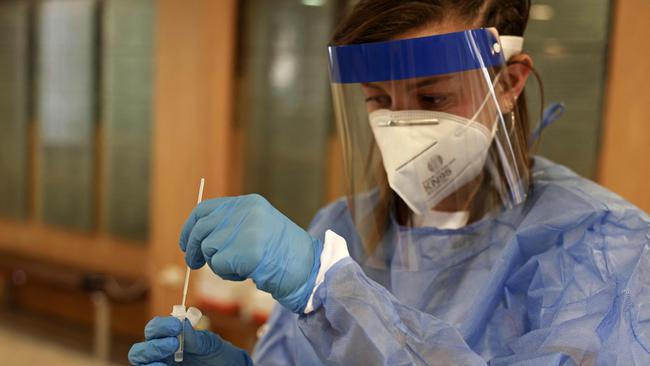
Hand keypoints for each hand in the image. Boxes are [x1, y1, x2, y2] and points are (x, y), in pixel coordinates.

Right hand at [128, 316, 251, 365]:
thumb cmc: (215, 353)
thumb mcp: (208, 343)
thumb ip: (194, 336)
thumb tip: (181, 323)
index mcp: (168, 338)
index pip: (154, 329)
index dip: (161, 326)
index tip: (176, 326)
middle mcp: (160, 354)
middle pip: (139, 351)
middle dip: (153, 346)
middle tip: (173, 344)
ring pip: (141, 365)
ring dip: (149, 361)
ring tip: (164, 363)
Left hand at [180, 194, 322, 312]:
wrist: (308, 269)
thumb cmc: (282, 253)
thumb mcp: (257, 227)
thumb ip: (231, 224)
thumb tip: (197, 235)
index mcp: (249, 203)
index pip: (205, 209)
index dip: (190, 227)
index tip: (186, 243)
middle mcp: (247, 212)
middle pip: (202, 228)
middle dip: (194, 248)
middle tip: (194, 263)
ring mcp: (248, 230)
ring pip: (209, 248)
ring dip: (218, 263)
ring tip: (240, 267)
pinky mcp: (247, 252)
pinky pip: (218, 264)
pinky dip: (227, 274)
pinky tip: (246, 273)